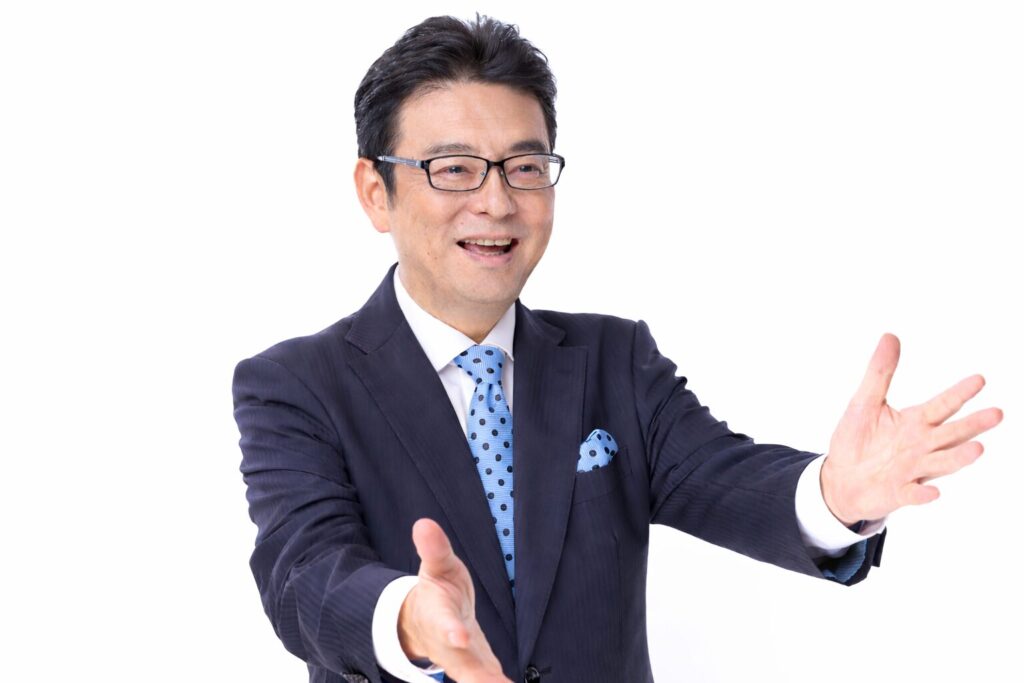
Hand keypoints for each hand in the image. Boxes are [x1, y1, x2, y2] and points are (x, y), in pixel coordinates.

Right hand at [398, 518, 511, 682]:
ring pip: (475, 676)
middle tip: (492, 681)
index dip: (450, 630)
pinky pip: (488, 678)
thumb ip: (434, 548)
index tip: (458, 636)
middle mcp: (448, 643)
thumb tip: (424, 523)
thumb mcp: (436, 565)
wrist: (427, 619)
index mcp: (437, 614)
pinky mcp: (478, 666)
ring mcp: (463, 659)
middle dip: (474, 673)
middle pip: (460, 662)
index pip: (443, 622)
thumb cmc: (437, 590)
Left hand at [820, 333, 1003, 524]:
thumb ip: (879, 373)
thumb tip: (890, 336)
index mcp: (915, 423)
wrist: (841, 480)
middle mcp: (920, 446)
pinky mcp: (898, 493)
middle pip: (951, 434)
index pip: (942, 405)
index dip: (959, 393)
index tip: (979, 379)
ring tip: (978, 448)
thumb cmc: (857, 441)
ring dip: (958, 457)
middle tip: (997, 413)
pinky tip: (933, 491)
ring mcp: (912, 471)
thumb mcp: (864, 402)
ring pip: (940, 463)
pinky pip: (912, 494)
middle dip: (973, 424)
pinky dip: (922, 493)